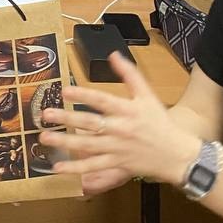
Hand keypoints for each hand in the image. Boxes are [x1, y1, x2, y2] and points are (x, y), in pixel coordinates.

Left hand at [39, 52, 199, 191]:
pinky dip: (76, 168)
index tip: (65, 90)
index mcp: (128, 110)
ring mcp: (117, 148)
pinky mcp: (117, 164)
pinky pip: (93, 167)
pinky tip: (58, 167)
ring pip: (88, 146)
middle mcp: (121, 129)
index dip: (84, 95)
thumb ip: (129, 74)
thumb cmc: (160, 122)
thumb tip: (113, 54)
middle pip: (90, 123)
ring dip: (65, 142)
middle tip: (46, 115)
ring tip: (45, 138)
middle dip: (67, 119)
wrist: (177, 153)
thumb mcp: (147, 95)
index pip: (103, 101)